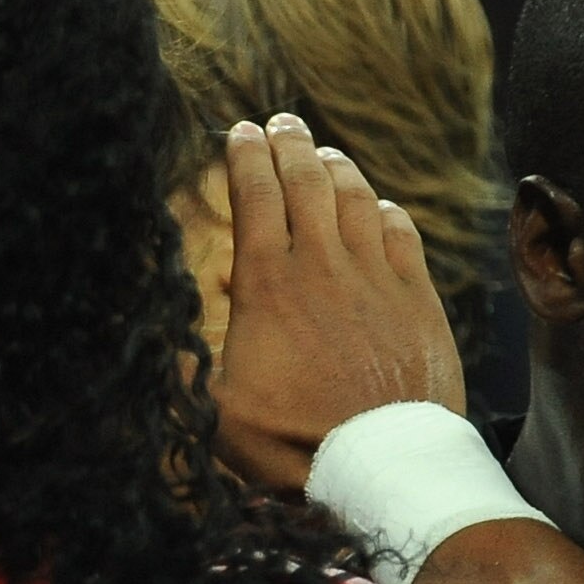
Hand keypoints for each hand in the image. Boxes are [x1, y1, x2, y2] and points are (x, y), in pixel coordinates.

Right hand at [211, 112, 465, 488]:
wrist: (379, 462)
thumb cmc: (289, 444)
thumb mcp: (216, 411)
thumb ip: (189, 368)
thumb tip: (164, 344)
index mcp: (266, 284)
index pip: (255, 196)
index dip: (245, 157)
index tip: (239, 132)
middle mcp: (322, 265)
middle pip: (305, 181)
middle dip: (289, 143)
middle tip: (280, 121)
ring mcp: (376, 276)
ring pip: (355, 197)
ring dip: (336, 167)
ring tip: (323, 152)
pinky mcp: (418, 296)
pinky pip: (401, 232)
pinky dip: (384, 210)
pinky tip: (377, 206)